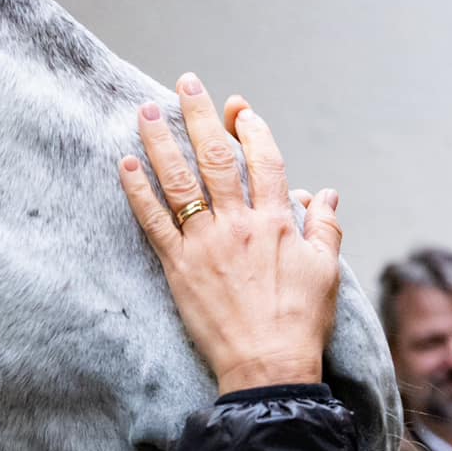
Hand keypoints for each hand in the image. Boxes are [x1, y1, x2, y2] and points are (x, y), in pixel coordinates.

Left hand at [118, 73, 342, 394]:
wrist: (268, 366)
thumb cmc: (301, 321)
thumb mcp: (326, 270)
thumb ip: (324, 226)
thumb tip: (323, 192)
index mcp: (277, 222)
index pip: (264, 160)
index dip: (252, 130)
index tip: (239, 109)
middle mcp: (239, 224)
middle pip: (217, 158)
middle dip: (201, 116)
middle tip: (186, 84)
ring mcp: (206, 244)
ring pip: (179, 181)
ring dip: (161, 142)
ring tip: (147, 111)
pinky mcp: (179, 267)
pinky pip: (153, 222)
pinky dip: (138, 191)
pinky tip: (125, 163)